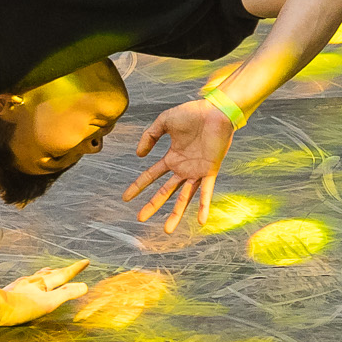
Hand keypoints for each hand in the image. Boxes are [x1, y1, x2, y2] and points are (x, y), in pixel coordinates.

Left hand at [0, 260, 91, 325]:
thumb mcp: (47, 303)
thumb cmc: (20, 308)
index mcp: (44, 284)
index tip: (86, 261)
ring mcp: (21, 285)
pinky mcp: (11, 290)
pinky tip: (27, 284)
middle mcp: (33, 281)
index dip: (75, 269)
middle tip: (70, 267)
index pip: (63, 275)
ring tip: (49, 271)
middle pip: (51, 274)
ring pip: (37, 276)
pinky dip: (33, 280)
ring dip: (46, 273)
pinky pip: (26, 281)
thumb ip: (66, 294)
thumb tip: (85, 286)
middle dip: (62, 270)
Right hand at [122, 99, 237, 233]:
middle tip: (140, 219)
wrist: (216, 110)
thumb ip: (150, 136)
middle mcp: (183, 168)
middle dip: (152, 205)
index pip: (151, 176)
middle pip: (165, 192)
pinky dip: (204, 206)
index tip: (126, 198)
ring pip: (184, 198)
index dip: (138, 186)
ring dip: (176, 214)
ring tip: (167, 230)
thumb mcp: (165, 121)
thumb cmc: (193, 113)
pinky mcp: (210, 171)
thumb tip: (138, 155)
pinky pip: (206, 192)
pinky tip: (201, 221)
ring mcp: (196, 172)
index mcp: (173, 158)